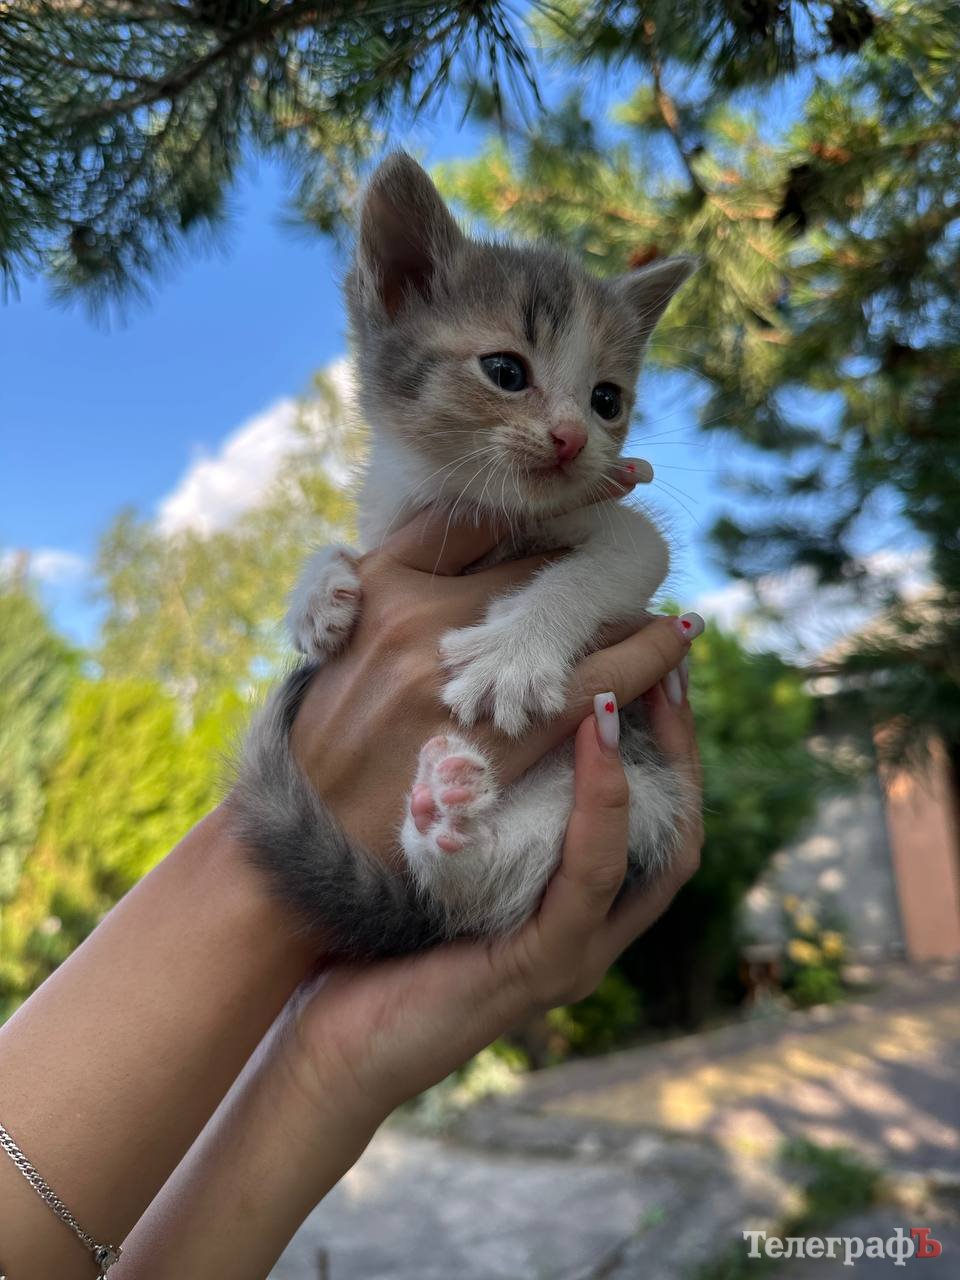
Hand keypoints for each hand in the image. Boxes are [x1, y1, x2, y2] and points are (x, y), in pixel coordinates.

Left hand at [278, 638, 702, 1137]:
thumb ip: (474, 805)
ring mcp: (574, 954)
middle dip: (676, 741)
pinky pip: (590, 881)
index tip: (646, 658)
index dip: (661, 739)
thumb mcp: (438, 855)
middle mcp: (590, 929)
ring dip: (643, 762)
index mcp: (572, 903)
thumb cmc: (370, 942)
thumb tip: (470, 707)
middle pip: (676, 830)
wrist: (327, 1045)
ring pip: (652, 854)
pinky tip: (592, 747)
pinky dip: (601, 810)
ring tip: (626, 685)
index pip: (651, 815)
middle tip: (665, 658)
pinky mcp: (541, 969)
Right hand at [289, 501, 696, 859]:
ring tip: (660, 596)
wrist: (309, 835)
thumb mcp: (338, 636)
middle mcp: (422, 616)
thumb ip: (394, 581)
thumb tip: (471, 544)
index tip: (599, 484)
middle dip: (590, 553)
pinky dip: (646, 658)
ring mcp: (464, 678)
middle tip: (635, 543)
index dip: (544, 499)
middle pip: (537, 563)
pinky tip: (677, 638)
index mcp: (382, 582)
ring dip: (625, 604)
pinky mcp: (504, 737)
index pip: (480, 518)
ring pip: (575, 618)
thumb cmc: (328, 733)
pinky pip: (598, 683)